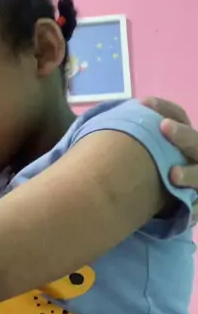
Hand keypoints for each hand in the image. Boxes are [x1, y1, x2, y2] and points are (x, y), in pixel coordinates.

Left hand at [143, 98, 197, 221]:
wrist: (186, 197)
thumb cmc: (161, 171)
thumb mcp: (156, 151)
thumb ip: (144, 137)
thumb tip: (123, 118)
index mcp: (186, 140)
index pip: (180, 117)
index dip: (165, 108)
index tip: (144, 103)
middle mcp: (197, 156)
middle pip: (196, 143)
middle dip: (182, 135)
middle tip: (163, 127)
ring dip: (190, 174)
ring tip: (173, 174)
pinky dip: (195, 208)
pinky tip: (188, 210)